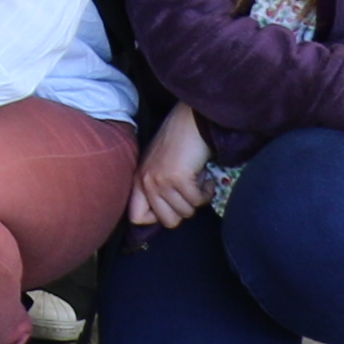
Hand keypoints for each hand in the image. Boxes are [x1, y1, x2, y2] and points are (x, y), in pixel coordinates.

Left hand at [129, 103, 214, 231]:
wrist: (190, 122)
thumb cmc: (178, 145)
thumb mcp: (159, 169)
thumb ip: (157, 190)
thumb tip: (168, 218)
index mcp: (138, 181)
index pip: (137, 217)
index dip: (159, 216)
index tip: (173, 203)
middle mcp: (146, 182)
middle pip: (168, 221)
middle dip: (185, 210)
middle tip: (189, 190)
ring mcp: (161, 181)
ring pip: (186, 212)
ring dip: (198, 198)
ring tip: (196, 178)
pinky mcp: (178, 178)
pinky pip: (198, 201)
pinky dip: (206, 192)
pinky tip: (205, 177)